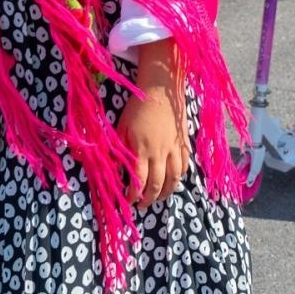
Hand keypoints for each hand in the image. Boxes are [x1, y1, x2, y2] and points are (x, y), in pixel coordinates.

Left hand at [118, 81, 188, 209]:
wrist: (161, 89)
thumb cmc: (137, 107)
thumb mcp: (121, 128)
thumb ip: (117, 150)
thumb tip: (109, 167)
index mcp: (142, 150)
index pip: (139, 182)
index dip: (133, 196)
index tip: (129, 201)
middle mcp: (160, 153)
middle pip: (158, 185)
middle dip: (149, 199)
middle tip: (142, 205)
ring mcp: (175, 149)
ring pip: (175, 179)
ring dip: (167, 192)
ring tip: (159, 197)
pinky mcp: (184, 142)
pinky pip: (185, 165)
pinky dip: (180, 176)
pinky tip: (174, 179)